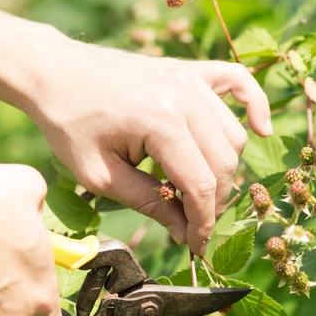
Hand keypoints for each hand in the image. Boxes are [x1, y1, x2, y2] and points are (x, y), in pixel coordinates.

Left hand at [22, 38, 272, 255]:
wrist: (55, 73)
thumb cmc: (69, 124)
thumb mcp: (101, 175)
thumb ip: (149, 202)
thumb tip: (185, 231)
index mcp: (161, 122)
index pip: (201, 185)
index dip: (203, 222)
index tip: (196, 245)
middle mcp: (185, 96)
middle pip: (224, 163)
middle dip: (214, 202)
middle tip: (192, 223)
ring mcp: (191, 78)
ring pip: (233, 135)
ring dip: (225, 169)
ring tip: (195, 189)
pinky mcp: (191, 70)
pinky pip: (240, 82)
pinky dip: (256, 105)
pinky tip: (260, 130)